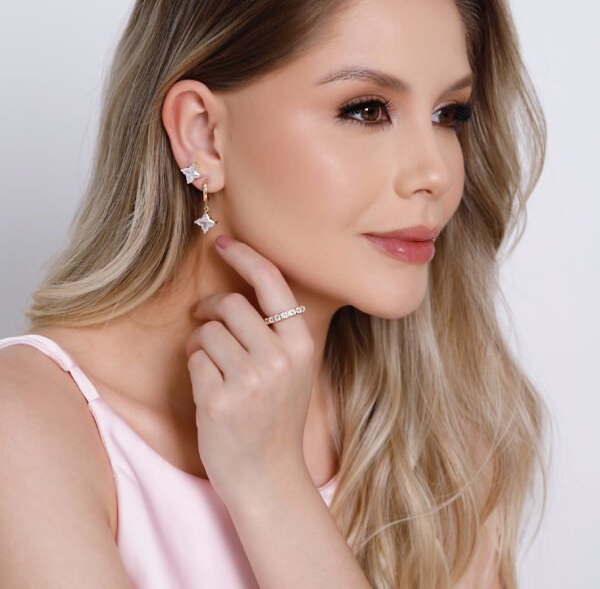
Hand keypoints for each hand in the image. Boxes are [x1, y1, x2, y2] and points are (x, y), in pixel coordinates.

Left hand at [185, 235, 315, 504]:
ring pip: (207, 331)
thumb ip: (275, 332)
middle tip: (202, 316)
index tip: (223, 242)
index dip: (245, 256)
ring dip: (200, 341)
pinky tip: (208, 387)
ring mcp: (249, 380)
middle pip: (231, 304)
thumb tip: (238, 291)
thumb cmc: (277, 417)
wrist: (269, 476)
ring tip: (209, 362)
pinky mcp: (219, 400)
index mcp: (301, 345)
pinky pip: (194, 359)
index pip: (271, 282)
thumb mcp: (293, 369)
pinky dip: (194, 366)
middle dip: (210, 306)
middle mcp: (279, 358)